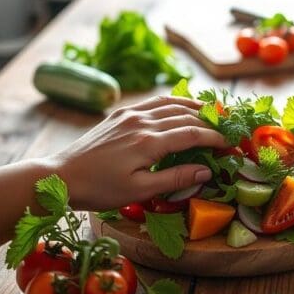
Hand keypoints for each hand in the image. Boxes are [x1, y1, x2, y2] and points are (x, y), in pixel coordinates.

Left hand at [50, 96, 228, 210]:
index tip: (232, 145)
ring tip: (214, 113)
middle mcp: (142, 122)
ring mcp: (130, 114)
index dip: (215, 138)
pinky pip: (154, 102)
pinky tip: (182, 107)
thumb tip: (207, 171)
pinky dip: (174, 102)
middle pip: (186, 116)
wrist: (60, 176)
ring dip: (195, 107)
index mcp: (148, 142)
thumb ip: (175, 178)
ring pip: (172, 104)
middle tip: (228, 130)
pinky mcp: (120, 113)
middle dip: (210, 123)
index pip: (192, 134)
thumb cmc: (99, 190)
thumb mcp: (139, 191)